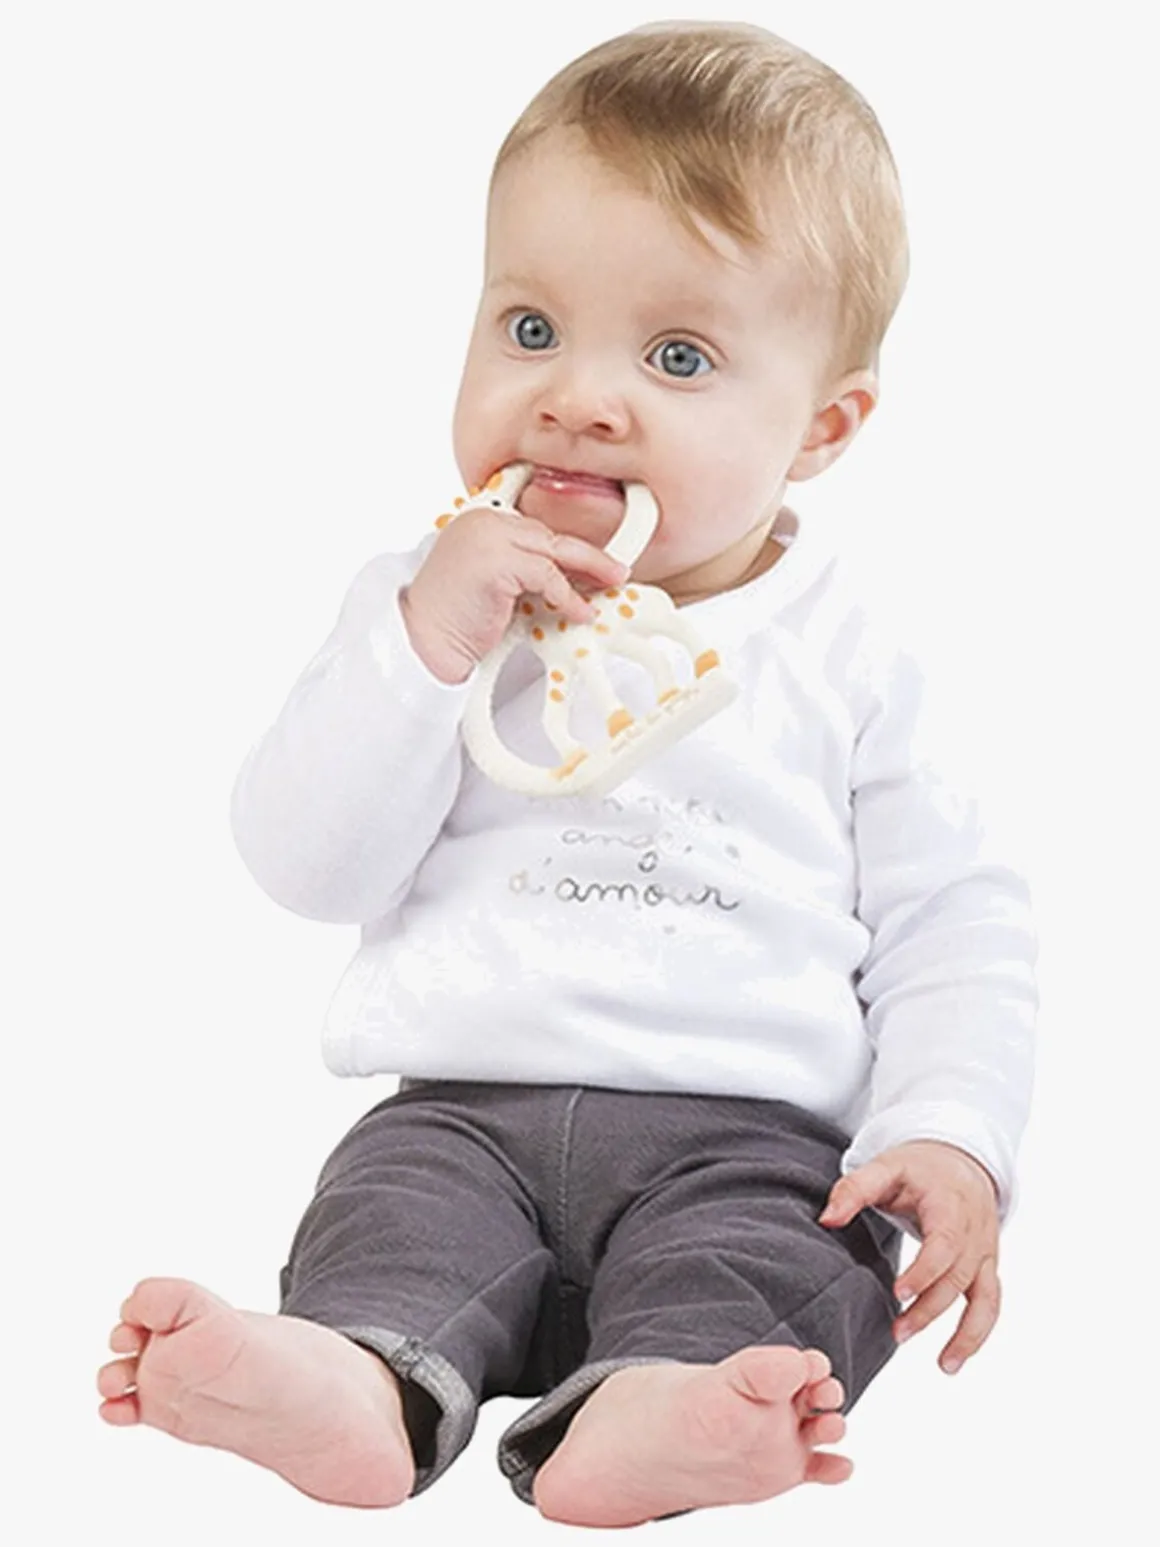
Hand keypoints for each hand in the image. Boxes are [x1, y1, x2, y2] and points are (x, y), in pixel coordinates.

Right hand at [401, 505, 629, 683]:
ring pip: (555, 551)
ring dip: (589, 572)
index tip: (595, 562)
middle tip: (616, 570)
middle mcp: (484, 523)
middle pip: (550, 536)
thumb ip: (523, 573)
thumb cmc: (455, 622)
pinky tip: (581, 613)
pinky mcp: (497, 561)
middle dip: (588, 556)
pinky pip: (548, 576)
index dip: (569, 549)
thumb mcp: (495, 585)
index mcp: (480, 522)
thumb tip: (568, 580)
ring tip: (612, 586)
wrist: (424, 642)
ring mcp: (489, 538)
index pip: (536, 530)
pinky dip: (569, 596)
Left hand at [818, 1139, 1001, 1375]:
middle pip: (959, 1276)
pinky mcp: (987, 1267)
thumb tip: (826, 1219)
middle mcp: (975, 1231)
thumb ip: (853, 1190)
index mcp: (950, 1205)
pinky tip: (955, 1359)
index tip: (899, 1293)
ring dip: (967, 1333)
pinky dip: (979, 1333)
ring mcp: (985, 1251)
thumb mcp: (884, 1167)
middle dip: (931, 1308)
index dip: (925, 1270)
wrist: (959, 1160)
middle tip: (899, 1333)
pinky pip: (991, 1303)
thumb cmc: (918, 1167)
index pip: (945, 1243)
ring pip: (985, 1298)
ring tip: (943, 1365)